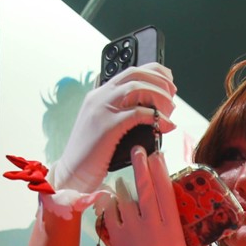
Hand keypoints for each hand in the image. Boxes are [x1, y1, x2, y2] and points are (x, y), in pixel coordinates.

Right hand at [52, 64, 177, 194]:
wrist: (72, 174)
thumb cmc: (92, 155)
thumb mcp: (104, 126)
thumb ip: (120, 114)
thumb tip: (149, 111)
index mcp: (99, 94)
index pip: (129, 71)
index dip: (153, 71)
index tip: (169, 81)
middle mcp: (99, 97)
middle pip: (135, 74)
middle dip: (160, 81)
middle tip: (173, 94)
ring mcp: (101, 109)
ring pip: (137, 88)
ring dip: (160, 97)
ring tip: (171, 110)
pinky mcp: (107, 126)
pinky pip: (138, 113)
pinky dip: (157, 117)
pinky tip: (166, 126)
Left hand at [102, 147, 202, 245]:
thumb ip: (195, 243)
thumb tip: (203, 231)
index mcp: (173, 229)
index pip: (166, 192)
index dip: (161, 171)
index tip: (157, 156)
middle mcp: (153, 228)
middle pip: (146, 188)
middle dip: (140, 166)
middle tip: (137, 150)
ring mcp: (134, 234)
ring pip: (125, 200)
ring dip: (121, 188)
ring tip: (119, 182)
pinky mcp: (118, 243)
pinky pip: (109, 216)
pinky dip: (107, 206)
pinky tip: (107, 201)